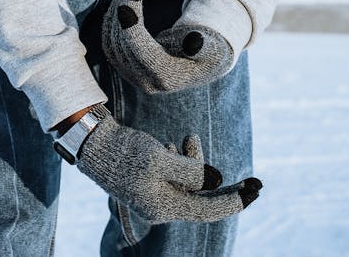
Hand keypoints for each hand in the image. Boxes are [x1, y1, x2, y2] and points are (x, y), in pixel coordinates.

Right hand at [77, 106, 260, 223]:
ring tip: (190, 138)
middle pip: (203, 199)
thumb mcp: (160, 159)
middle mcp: (161, 207)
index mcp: (164, 207)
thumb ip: (192, 172)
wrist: (92, 143)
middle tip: (256, 181)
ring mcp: (154, 195)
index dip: (235, 202)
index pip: (208, 210)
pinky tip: (175, 144)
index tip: (256, 192)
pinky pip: (176, 176)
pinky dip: (182, 160)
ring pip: (190, 183)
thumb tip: (217, 181)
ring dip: (196, 162)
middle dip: (226, 187)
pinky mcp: (149, 182)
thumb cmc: (125, 151)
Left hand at [102, 0, 233, 93]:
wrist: (203, 64)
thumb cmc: (209, 51)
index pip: (141, 49)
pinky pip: (110, 47)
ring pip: (113, 45)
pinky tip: (117, 6)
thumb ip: (202, 45)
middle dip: (124, 12)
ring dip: (115, 15)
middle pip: (124, 45)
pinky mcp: (127, 70)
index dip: (131, 23)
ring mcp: (134, 78)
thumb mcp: (212, 47)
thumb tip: (193, 41)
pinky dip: (110, 25)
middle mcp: (147, 82)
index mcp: (167, 77)